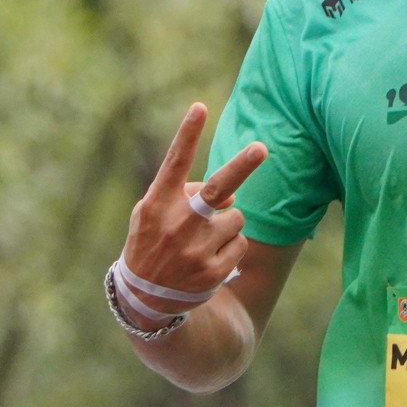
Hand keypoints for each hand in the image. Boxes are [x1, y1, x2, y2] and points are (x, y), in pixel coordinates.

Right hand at [119, 103, 266, 323]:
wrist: (145, 298)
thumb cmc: (153, 241)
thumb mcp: (153, 214)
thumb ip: (186, 194)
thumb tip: (232, 193)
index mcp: (158, 203)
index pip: (175, 162)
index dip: (188, 134)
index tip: (200, 107)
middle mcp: (177, 223)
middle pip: (217, 188)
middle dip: (241, 165)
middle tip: (261, 148)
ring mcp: (195, 248)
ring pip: (236, 216)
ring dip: (228, 223)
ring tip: (203, 240)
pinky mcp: (213, 270)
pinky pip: (240, 243)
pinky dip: (231, 247)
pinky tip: (209, 259)